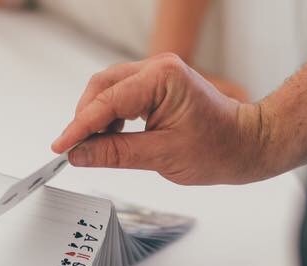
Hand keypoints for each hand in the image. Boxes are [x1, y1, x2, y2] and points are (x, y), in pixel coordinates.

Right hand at [51, 53, 265, 184]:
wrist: (245, 144)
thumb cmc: (217, 149)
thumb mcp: (161, 157)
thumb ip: (115, 153)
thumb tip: (79, 155)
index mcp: (162, 78)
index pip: (107, 101)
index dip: (79, 126)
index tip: (61, 146)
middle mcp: (158, 67)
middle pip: (102, 87)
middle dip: (84, 118)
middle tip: (73, 150)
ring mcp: (157, 73)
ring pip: (109, 90)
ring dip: (96, 118)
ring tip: (92, 148)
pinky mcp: (157, 84)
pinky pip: (122, 95)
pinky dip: (110, 116)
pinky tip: (109, 138)